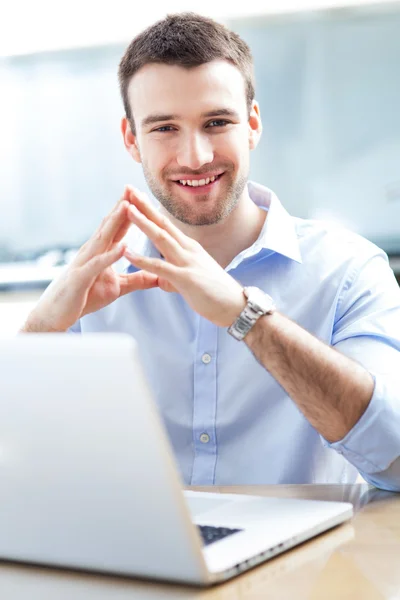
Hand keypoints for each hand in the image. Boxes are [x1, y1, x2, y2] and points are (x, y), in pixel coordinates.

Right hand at [22, 188, 158, 331]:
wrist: (57, 315)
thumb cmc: (84, 298)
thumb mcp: (117, 288)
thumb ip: (136, 279)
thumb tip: (158, 276)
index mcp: (100, 252)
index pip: (117, 227)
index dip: (130, 211)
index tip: (143, 195)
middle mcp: (91, 252)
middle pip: (109, 226)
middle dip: (122, 206)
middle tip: (133, 187)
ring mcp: (85, 263)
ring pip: (102, 239)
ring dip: (115, 222)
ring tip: (128, 206)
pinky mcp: (80, 278)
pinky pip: (97, 264)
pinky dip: (111, 255)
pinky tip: (123, 246)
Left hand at [124, 188, 245, 327]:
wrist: (236, 306)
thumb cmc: (216, 292)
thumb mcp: (193, 276)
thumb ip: (175, 273)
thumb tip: (162, 278)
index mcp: (189, 247)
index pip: (165, 224)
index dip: (149, 209)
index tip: (135, 196)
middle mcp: (188, 249)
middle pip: (162, 223)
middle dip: (143, 206)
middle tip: (128, 189)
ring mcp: (187, 262)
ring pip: (161, 238)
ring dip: (143, 223)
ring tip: (126, 209)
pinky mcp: (186, 279)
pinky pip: (160, 267)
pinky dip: (143, 260)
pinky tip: (128, 253)